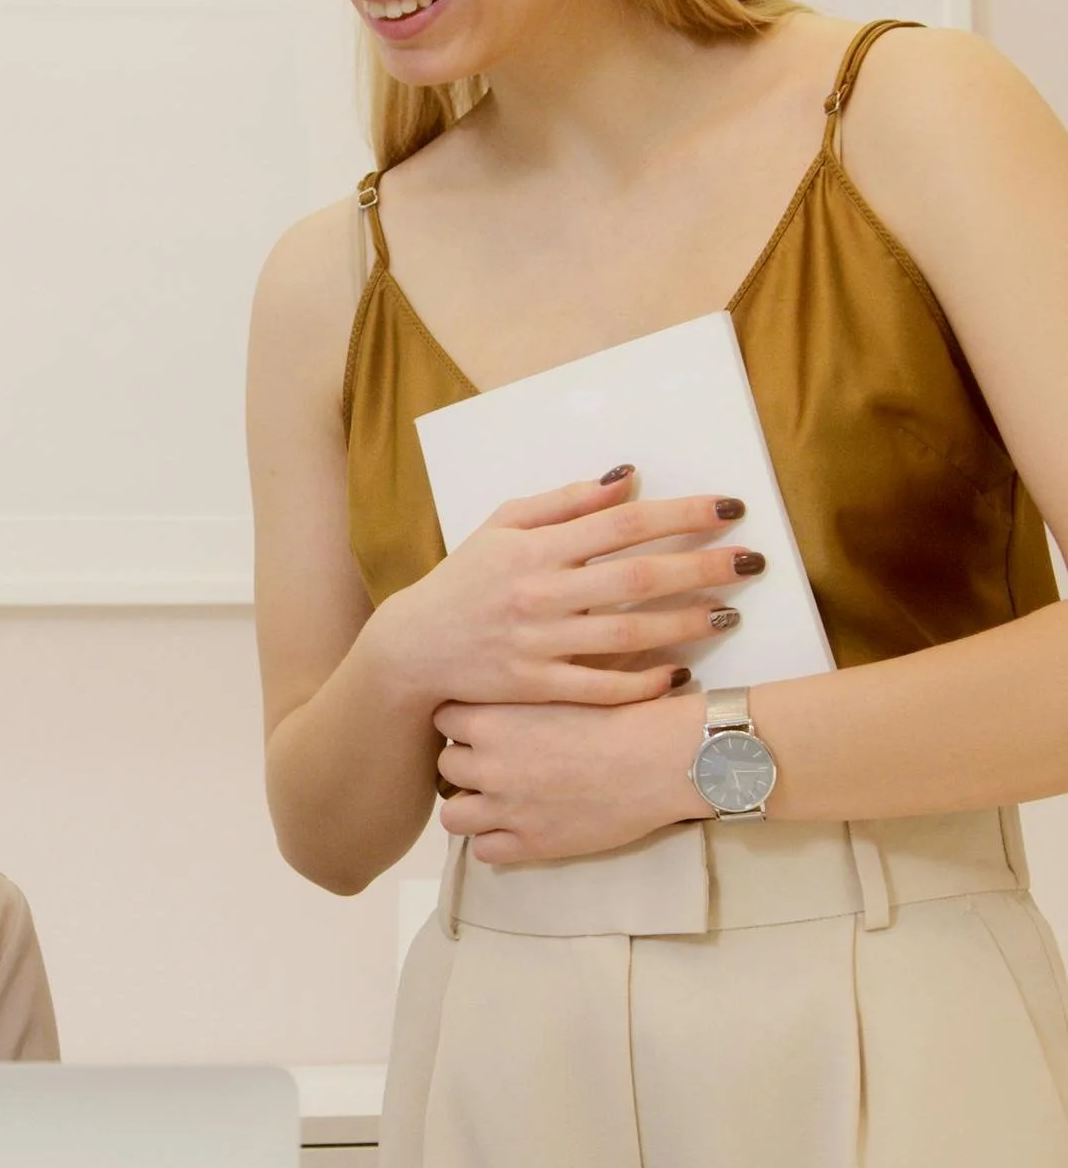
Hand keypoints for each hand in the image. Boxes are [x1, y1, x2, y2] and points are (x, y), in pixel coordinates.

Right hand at [376, 469, 763, 711]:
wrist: (414, 648)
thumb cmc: (465, 580)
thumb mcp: (503, 525)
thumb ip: (565, 502)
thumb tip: (626, 479)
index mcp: (535, 547)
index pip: (623, 523)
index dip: (681, 513)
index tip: (729, 507)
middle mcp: (540, 593)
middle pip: (638, 577)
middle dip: (703, 566)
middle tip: (753, 561)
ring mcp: (539, 644)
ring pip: (629, 634)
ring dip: (686, 623)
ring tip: (730, 614)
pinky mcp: (536, 687)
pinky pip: (601, 688)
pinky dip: (643, 682)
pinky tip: (679, 673)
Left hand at [434, 690, 711, 866]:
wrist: (662, 758)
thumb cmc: (622, 713)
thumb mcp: (561, 685)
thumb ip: (522, 689)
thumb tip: (503, 679)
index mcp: (493, 718)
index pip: (443, 719)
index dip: (463, 722)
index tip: (483, 725)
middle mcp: (490, 764)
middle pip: (446, 765)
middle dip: (468, 764)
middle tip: (498, 762)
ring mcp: (507, 808)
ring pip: (454, 815)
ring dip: (472, 807)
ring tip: (500, 800)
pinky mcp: (531, 843)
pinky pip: (484, 851)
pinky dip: (497, 841)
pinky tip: (520, 827)